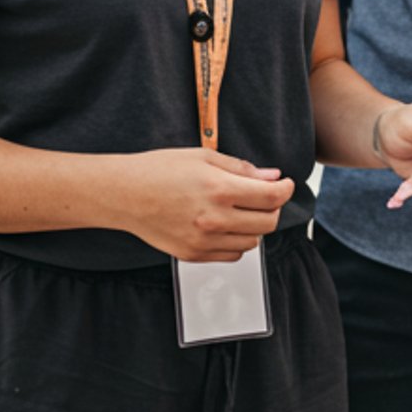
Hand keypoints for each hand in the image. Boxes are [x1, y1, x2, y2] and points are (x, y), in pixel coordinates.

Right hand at [111, 148, 294, 262]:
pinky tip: (228, 226)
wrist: (125, 195)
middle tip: (266, 196)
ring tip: (243, 210)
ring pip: (252, 242)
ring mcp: (204, 241)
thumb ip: (241, 168)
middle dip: (273, 208)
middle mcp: (214, 218)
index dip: (286, 189)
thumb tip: (271, 176)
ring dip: (256, 226)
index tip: (285, 184)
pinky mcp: (194, 255)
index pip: (271, 197)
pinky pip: (231, 255)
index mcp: (220, 189)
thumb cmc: (160, 170)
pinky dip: (238, 242)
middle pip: (268, 223)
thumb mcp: (204, 157)